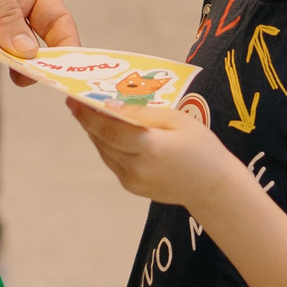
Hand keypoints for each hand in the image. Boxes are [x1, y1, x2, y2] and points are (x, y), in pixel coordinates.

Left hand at [67, 97, 243, 210]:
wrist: (213, 186)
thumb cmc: (201, 147)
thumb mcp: (178, 120)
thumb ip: (144, 114)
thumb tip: (113, 106)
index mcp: (151, 149)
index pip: (111, 130)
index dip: (90, 115)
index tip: (74, 100)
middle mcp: (138, 168)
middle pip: (103, 141)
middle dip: (88, 121)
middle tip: (75, 102)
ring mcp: (133, 181)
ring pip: (105, 151)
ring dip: (95, 133)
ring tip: (87, 113)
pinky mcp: (133, 187)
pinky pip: (113, 161)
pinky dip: (107, 145)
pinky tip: (106, 132)